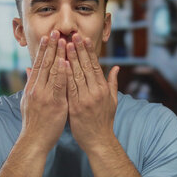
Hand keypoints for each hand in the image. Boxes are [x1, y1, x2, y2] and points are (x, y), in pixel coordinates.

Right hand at [20, 30, 67, 152]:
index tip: (48, 37)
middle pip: (45, 64)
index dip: (43, 50)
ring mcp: (45, 96)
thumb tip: (28, 70)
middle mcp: (37, 89)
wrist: (34, 141)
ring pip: (52, 71)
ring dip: (58, 55)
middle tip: (56, 32)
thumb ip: (29, 84)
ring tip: (63, 41)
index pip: (38, 65)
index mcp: (32, 88)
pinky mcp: (54, 103)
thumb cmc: (34, 123)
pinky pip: (59, 85)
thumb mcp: (27, 101)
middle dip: (51, 47)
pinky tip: (66, 62)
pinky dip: (62, 72)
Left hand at [66, 33, 119, 152]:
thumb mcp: (112, 101)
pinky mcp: (75, 107)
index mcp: (103, 89)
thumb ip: (112, 83)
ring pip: (77, 74)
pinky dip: (65, 75)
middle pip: (85, 66)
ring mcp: (85, 99)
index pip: (95, 65)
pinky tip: (61, 64)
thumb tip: (115, 68)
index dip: (89, 51)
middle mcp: (95, 92)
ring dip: (70, 58)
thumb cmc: (104, 121)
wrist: (99, 141)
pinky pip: (69, 88)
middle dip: (79, 49)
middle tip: (72, 35)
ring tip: (65, 44)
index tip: (83, 38)